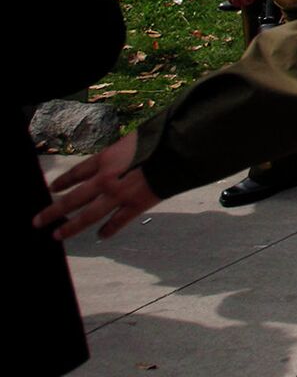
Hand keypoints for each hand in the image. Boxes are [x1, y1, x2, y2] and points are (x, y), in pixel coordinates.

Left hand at [34, 132, 161, 240]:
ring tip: (58, 235)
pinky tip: (101, 236)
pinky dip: (108, 230)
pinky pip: (118, 221)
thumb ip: (121, 152)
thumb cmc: (158, 140)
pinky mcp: (136, 205)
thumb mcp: (132, 140)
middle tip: (38, 221)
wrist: (177, 151)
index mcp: (104, 160)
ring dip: (71, 227)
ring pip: (89, 215)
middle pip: (73, 199)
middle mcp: (105, 180)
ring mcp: (118, 195)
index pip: (76, 173)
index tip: (52, 188)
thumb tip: (117, 160)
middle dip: (53, 211)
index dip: (62, 181)